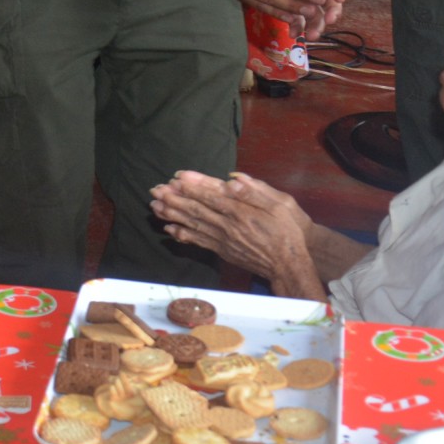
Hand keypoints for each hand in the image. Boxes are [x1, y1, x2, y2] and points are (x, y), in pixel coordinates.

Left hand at [149, 170, 316, 284]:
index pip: (211, 196)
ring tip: (155, 206)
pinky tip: (170, 229)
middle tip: (155, 190)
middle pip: (196, 210)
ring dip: (173, 215)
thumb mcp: (280, 206)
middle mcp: (228, 226)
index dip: (192, 186)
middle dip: (174, 199)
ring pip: (193, 225)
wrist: (288, 265)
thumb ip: (256, 192)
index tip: (175, 178)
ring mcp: (224, 240)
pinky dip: (183, 235)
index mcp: (241, 212)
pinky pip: (199, 241)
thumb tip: (233, 179)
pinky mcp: (223, 251)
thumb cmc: (287, 232)